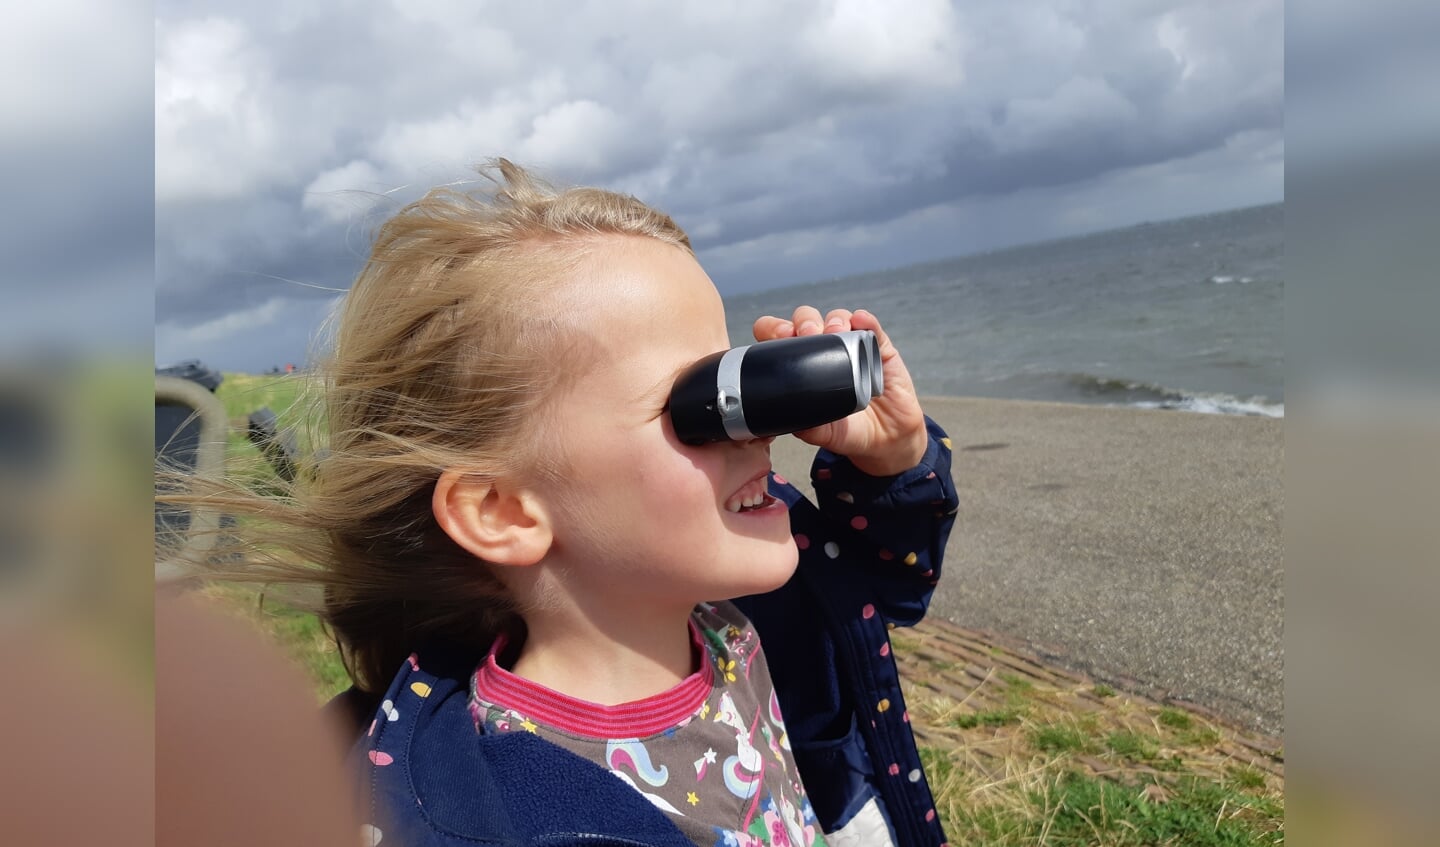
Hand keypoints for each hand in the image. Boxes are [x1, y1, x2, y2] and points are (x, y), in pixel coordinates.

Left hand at [752, 307, 928, 476]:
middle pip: (807, 320)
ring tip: (834, 332)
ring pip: (837, 318)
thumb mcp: (823, 433)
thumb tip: (788, 417)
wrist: (885, 438)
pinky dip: (864, 320)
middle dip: (804, 322)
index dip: (775, 330)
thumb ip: (806, 425)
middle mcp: (824, 349)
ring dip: (834, 320)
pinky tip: (860, 321)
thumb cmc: (849, 430)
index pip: (780, 336)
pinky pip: (871, 326)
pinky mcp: (878, 347)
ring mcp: (852, 345)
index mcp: (802, 364)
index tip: (779, 337)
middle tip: (807, 334)